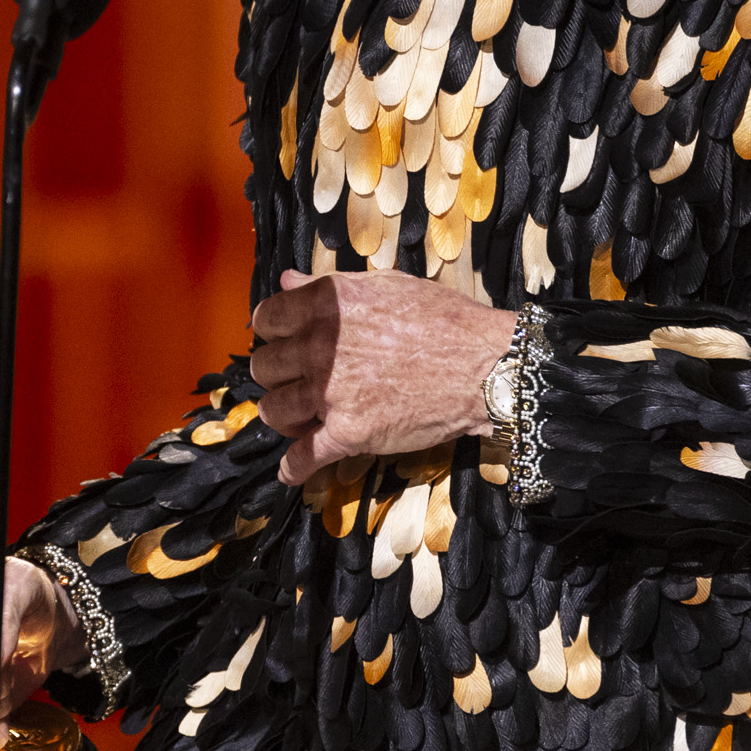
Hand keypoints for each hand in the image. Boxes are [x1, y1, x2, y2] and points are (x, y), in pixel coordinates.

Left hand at [249, 268, 520, 484]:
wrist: (485, 367)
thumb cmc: (444, 321)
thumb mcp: (386, 286)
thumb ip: (329, 285)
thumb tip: (287, 280)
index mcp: (326, 306)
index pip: (266, 318)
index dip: (273, 330)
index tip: (283, 339)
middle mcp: (320, 348)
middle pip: (266, 366)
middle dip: (277, 373)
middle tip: (296, 378)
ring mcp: (331, 393)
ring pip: (275, 410)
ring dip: (283, 415)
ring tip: (299, 416)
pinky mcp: (348, 434)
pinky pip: (303, 457)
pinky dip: (294, 467)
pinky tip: (293, 470)